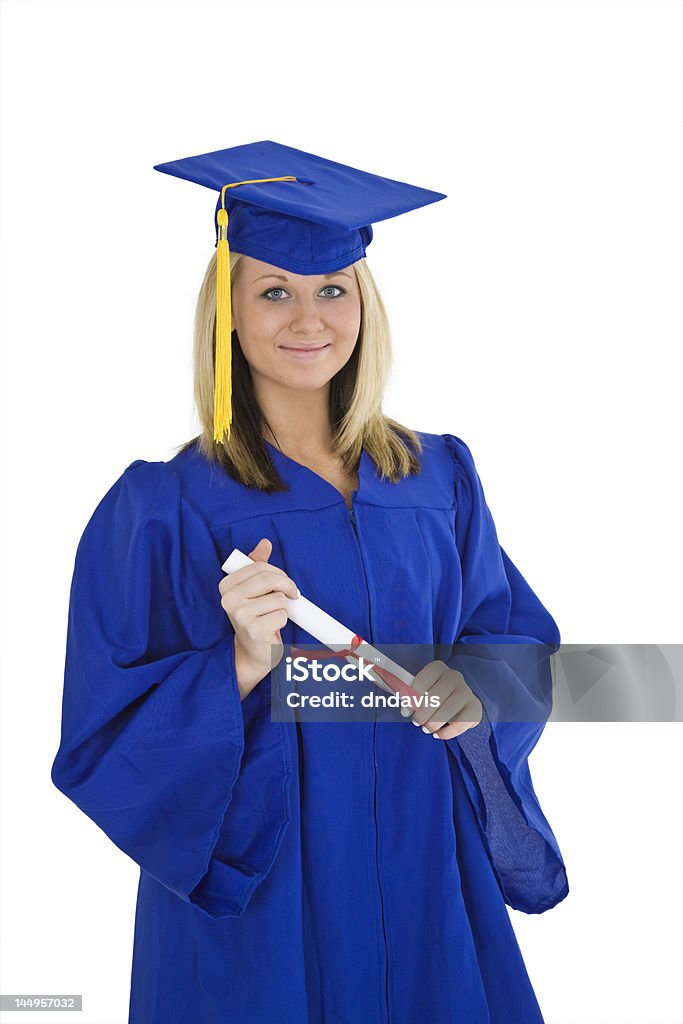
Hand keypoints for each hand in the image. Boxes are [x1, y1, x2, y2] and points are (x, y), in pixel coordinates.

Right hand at [218, 538, 298, 699]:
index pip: (260, 567)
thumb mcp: (254, 588)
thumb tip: (265, 543)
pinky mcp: (253, 630)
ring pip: (278, 598)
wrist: (254, 650)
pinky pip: (281, 615)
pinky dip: (283, 620)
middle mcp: (229, 599)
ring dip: (284, 606)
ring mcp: (239, 615)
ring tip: (274, 615)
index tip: (283, 583)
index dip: (278, 573)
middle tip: (291, 594)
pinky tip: (273, 627)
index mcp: (227, 585)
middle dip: (286, 585)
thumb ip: (257, 564)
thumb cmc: (255, 616)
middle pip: (269, 579)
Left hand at [400, 660, 482, 738]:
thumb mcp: (420, 689)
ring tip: (425, 729)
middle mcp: (454, 676)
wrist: (459, 701)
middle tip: (416, 722)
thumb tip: (395, 696)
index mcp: (438, 668)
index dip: (411, 698)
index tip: (405, 711)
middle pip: (436, 696)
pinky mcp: (474, 707)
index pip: (422, 681)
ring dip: (434, 723)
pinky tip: (437, 735)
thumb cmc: (433, 694)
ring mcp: (466, 691)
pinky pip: (462, 722)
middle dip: (422, 713)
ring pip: (449, 709)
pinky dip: (447, 732)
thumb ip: (408, 692)